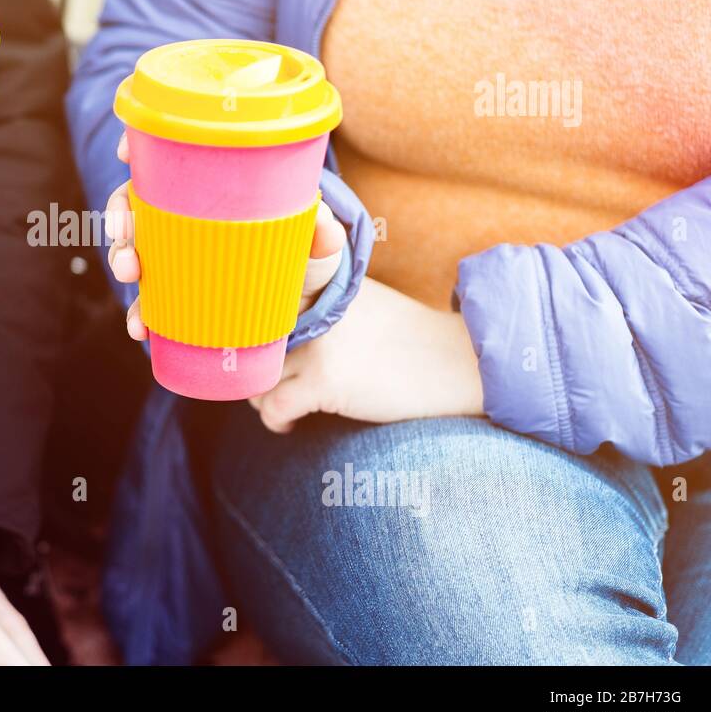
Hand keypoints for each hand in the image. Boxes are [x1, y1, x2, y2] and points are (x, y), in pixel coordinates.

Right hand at [104, 131, 346, 340]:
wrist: (300, 301)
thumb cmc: (300, 252)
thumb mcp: (313, 239)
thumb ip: (320, 231)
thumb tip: (324, 226)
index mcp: (207, 185)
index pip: (163, 155)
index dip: (136, 146)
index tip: (124, 153)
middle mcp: (181, 214)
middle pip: (133, 199)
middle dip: (119, 212)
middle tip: (125, 232)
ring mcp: (173, 253)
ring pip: (130, 245)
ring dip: (120, 257)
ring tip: (130, 273)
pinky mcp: (175, 292)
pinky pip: (146, 299)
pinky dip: (139, 312)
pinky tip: (141, 327)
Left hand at [250, 277, 484, 429]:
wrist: (457, 360)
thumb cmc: (407, 337)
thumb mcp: (360, 304)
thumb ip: (318, 309)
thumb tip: (269, 331)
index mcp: (318, 286)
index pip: (258, 311)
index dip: (253, 341)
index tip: (260, 360)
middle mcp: (311, 309)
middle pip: (253, 348)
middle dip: (257, 374)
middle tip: (273, 389)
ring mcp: (317, 345)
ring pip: (257, 379)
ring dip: (263, 399)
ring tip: (285, 406)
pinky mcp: (325, 381)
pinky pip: (273, 407)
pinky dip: (275, 421)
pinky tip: (292, 424)